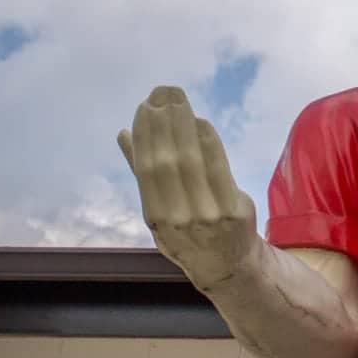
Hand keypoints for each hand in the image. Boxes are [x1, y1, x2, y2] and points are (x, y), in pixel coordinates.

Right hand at [118, 86, 257, 288]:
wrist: (228, 265)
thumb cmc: (189, 232)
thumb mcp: (159, 209)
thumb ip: (143, 171)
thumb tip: (123, 133)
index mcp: (154, 216)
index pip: (147, 168)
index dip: (145, 135)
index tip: (145, 106)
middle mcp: (177, 217)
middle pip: (168, 161)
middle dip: (164, 123)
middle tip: (164, 92)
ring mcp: (207, 215)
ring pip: (192, 162)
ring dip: (184, 126)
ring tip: (179, 100)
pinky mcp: (233, 211)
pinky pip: (219, 171)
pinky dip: (209, 144)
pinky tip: (202, 122)